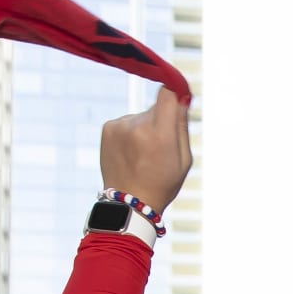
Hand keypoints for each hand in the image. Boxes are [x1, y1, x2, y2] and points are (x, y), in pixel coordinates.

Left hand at [100, 89, 193, 214]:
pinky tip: (131, 153)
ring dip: (145, 128)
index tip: (179, 95)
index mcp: (160, 134)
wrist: (129, 202)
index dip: (176, 90)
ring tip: (143, 154)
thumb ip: (182, 125)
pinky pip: (127, 122)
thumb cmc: (162, 182)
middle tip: (161, 146)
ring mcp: (120, 126)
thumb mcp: (184, 159)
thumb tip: (181, 95)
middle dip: (162, 119)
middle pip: (157, 107)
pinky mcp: (108, 127)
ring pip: (141, 116)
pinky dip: (131, 133)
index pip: (168, 92)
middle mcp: (138, 125)